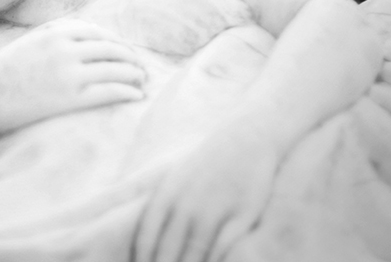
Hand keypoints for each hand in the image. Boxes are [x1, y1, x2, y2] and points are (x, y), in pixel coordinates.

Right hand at [0, 19, 145, 135]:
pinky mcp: (71, 99)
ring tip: (142, 82)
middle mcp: (65, 50)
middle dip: (130, 58)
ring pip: (114, 70)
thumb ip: (57, 32)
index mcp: (55, 34)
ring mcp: (69, 74)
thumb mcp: (30, 42)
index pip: (99, 33)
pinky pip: (109, 92)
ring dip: (134, 75)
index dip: (118, 42)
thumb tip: (90, 30)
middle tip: (142, 68)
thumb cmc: (4, 72)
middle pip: (111, 49)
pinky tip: (136, 96)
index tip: (126, 51)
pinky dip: (127, 92)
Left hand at [134, 125, 278, 261]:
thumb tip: (144, 238)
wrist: (247, 141)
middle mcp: (186, 205)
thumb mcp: (174, 180)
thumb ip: (158, 209)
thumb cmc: (206, 166)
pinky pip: (225, 251)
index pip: (146, 239)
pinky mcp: (242, 218)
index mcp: (165, 195)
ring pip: (196, 255)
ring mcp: (214, 212)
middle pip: (168, 253)